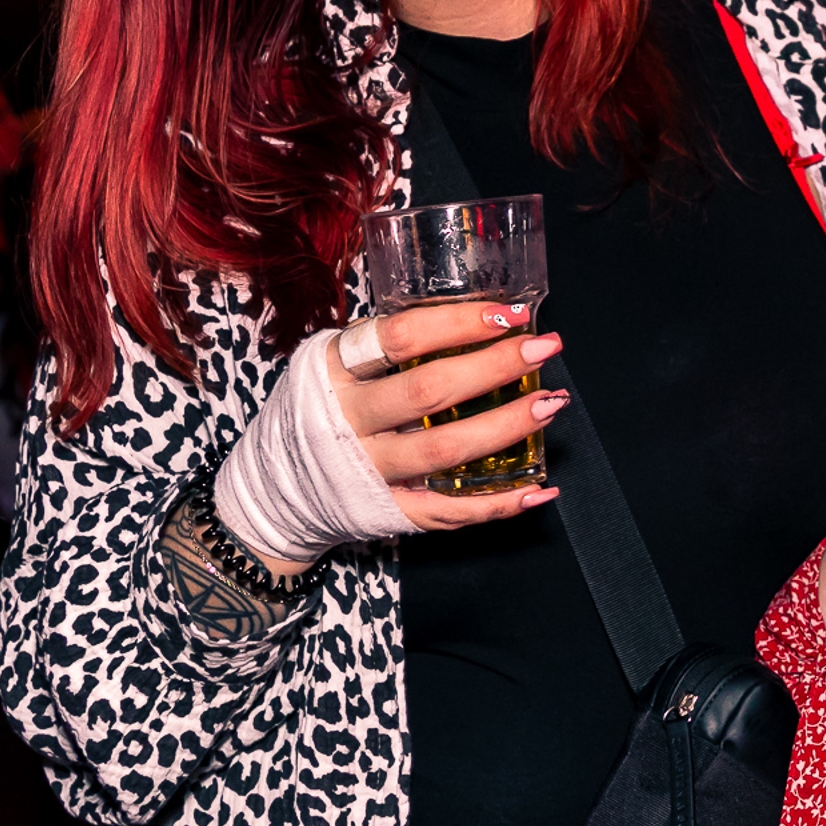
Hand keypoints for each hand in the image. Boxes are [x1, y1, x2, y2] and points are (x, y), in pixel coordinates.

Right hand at [324, 301, 565, 534]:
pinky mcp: (387, 512)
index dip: (460, 322)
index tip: (510, 314)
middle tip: (544, 348)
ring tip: (550, 403)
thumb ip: (384, 343)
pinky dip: (499, 503)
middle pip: (430, 390)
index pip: (402, 336)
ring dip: (506, 426)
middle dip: (495, 367)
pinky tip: (539, 488)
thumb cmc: (320, 409)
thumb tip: (472, 314)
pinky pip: (450, 511)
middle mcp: (349, 421)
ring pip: (445, 450)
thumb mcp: (331, 363)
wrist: (275, 489)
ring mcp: (369, 470)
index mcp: (335, 371)